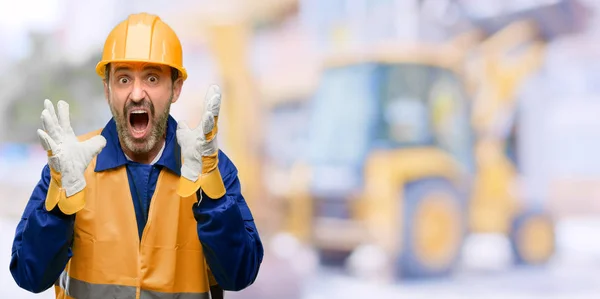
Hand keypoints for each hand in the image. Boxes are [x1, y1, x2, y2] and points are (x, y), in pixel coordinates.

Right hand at [37, 100, 105, 197]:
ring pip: (50, 134)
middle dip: (51, 114)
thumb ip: (97, 143)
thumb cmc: (77, 163)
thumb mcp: (91, 150)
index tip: (61, 102)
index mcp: (66, 137)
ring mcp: (55, 148)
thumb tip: (103, 138)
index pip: (64, 122)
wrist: (73, 178)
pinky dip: (45, 140)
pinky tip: (41, 132)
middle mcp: (59, 141)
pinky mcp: (54, 157)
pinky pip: (49, 148)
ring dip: (47, 124)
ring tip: (45, 113)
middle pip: (54, 125)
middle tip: (47, 102)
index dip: (62, 112)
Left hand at [177, 84, 224, 198]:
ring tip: (212, 102)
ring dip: (212, 114)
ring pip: (212, 126)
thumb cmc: (193, 157)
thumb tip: (182, 122)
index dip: (212, 101)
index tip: (214, 88)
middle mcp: (209, 134)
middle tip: (216, 91)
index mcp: (206, 130)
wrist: (196, 174)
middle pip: (213, 116)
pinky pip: (208, 139)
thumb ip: (184, 129)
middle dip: (214, 104)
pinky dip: (208, 130)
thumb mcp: (186, 139)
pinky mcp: (207, 151)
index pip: (209, 112)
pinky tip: (208, 119)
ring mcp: (209, 142)